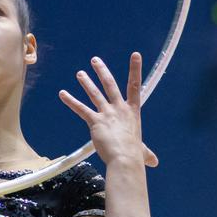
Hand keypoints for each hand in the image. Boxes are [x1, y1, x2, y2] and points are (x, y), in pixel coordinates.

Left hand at [59, 52, 158, 167]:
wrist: (125, 159)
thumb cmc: (134, 155)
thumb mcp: (143, 152)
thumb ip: (147, 153)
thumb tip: (154, 162)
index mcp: (133, 112)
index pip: (136, 86)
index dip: (135, 69)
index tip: (135, 55)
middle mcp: (120, 109)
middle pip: (111, 85)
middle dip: (102, 71)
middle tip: (95, 60)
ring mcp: (107, 114)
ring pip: (95, 94)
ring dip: (86, 82)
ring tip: (80, 73)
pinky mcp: (95, 121)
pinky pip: (80, 109)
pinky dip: (70, 101)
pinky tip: (62, 94)